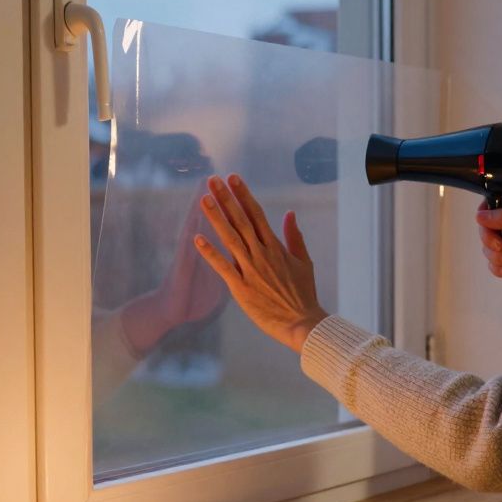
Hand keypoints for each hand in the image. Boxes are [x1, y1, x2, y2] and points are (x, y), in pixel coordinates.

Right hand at [119, 182, 228, 353]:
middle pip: (214, 222)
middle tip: (216, 178)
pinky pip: (188, 261)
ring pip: (196, 234)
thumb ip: (229, 255)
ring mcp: (192, 259)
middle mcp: (203, 249)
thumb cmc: (196, 295)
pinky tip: (194, 235)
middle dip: (218, 201)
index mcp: (221, 251)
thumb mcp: (217, 273)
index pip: (230, 223)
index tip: (237, 182)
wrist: (171, 310)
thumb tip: (241, 242)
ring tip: (203, 197)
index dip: (235, 204)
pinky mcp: (184, 275)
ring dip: (202, 218)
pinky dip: (193, 249)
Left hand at [194, 174, 328, 353]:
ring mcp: (251, 270)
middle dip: (226, 198)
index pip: (257, 214)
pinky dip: (210, 252)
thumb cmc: (304, 294)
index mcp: (276, 247)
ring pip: (230, 238)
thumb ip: (294, 237)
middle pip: (241, 220)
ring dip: (216, 217)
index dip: (243, 194)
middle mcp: (262, 254)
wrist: (302, 323)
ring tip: (204, 199)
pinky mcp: (241, 288)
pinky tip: (197, 238)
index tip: (233, 178)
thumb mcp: (304, 262)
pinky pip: (222, 267)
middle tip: (212, 180)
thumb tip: (290, 213)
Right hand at [476, 197, 501, 309]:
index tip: (487, 226)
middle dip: (491, 241)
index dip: (486, 216)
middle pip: (487, 229)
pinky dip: (499, 268)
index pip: (494, 206)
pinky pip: (494, 263)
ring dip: (498, 257)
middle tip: (501, 247)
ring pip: (489, 248)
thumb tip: (481, 215)